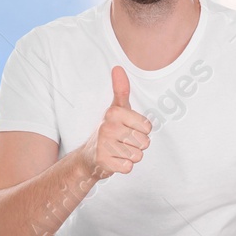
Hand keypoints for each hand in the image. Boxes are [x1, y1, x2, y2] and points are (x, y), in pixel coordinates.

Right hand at [79, 65, 152, 180]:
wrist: (88, 157)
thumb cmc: (109, 132)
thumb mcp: (116, 110)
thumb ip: (121, 90)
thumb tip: (118, 68)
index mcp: (114, 113)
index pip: (147, 127)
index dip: (142, 132)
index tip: (128, 130)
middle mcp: (107, 127)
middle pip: (144, 142)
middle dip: (137, 146)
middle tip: (122, 143)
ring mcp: (104, 145)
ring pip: (137, 156)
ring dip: (130, 157)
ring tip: (118, 151)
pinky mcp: (103, 162)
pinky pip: (128, 167)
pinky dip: (123, 167)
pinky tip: (114, 161)